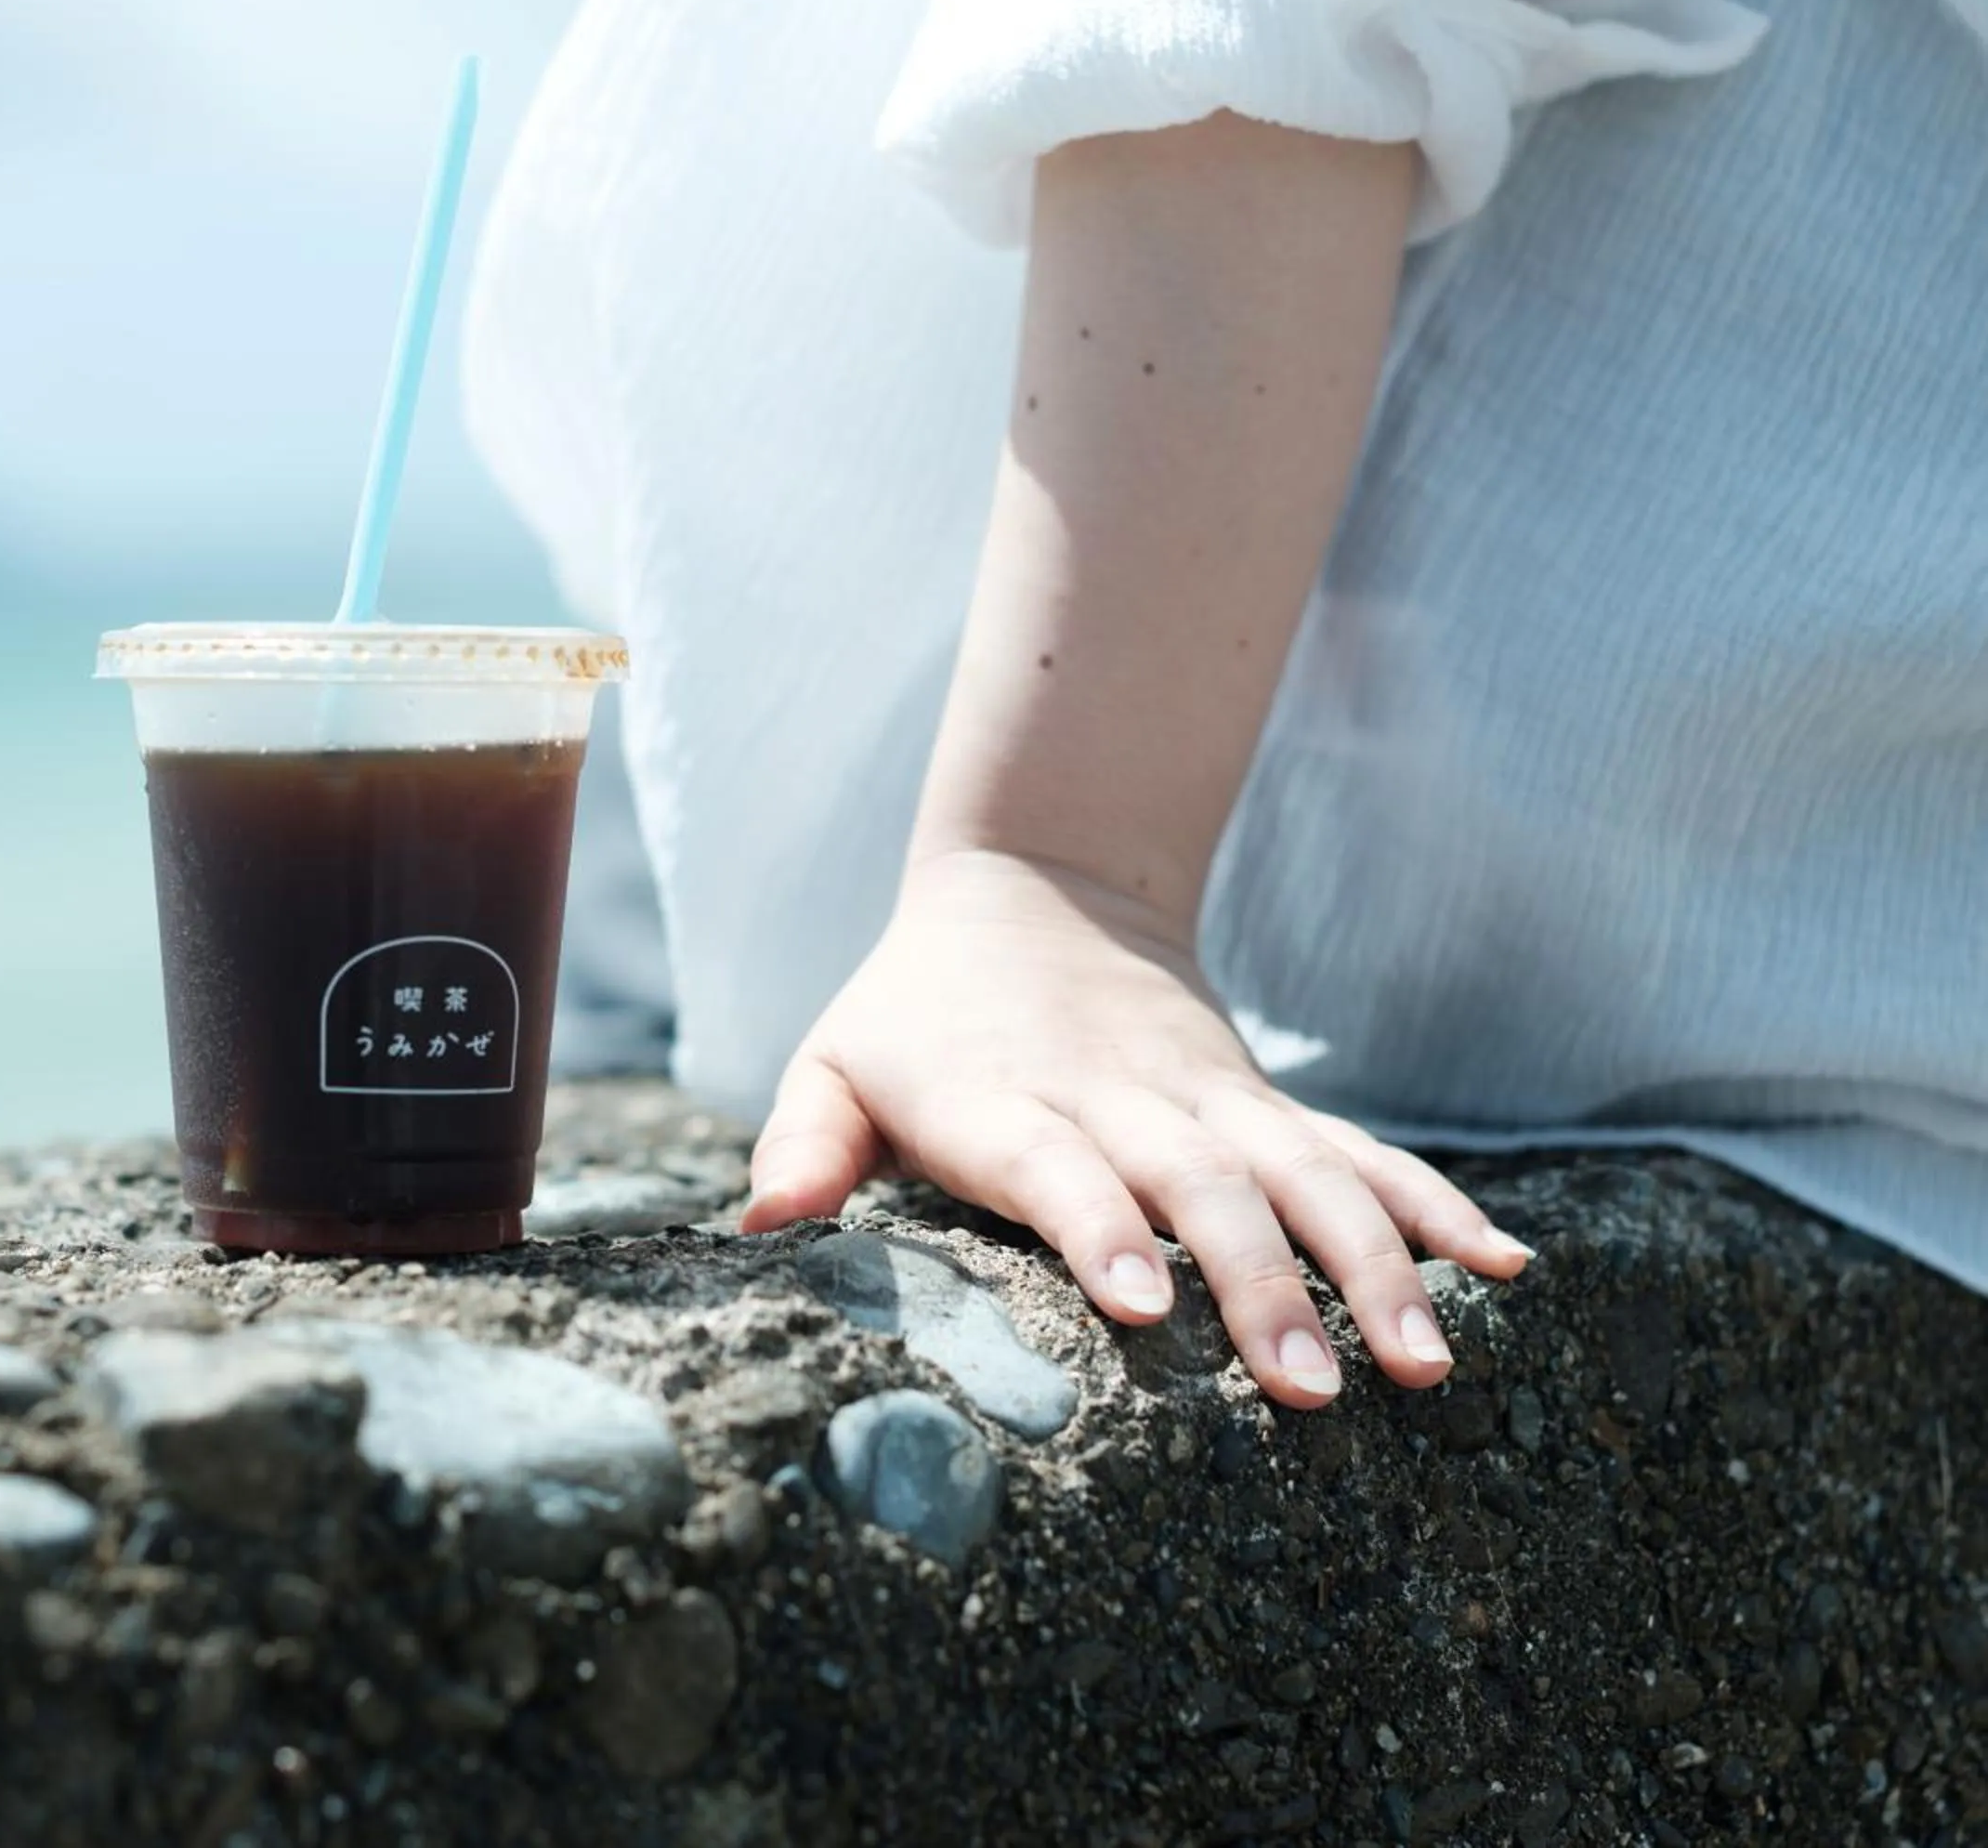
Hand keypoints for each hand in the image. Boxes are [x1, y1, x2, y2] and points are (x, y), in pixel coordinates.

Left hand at [740, 849, 1532, 1405]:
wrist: (1035, 888)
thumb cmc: (917, 1013)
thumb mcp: (837, 1059)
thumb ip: (802, 1139)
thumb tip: (759, 1229)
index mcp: (1010, 1105)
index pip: (1058, 1169)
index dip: (1101, 1228)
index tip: (1145, 1301)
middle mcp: (1123, 1103)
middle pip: (1204, 1189)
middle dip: (1264, 1284)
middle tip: (1313, 1387)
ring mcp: (1213, 1104)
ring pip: (1308, 1178)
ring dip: (1376, 1265)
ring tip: (1429, 1361)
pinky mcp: (1268, 1109)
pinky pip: (1367, 1157)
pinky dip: (1439, 1208)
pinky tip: (1513, 1271)